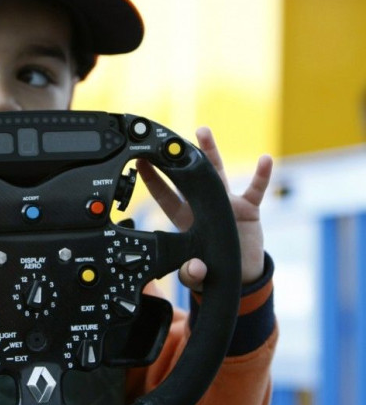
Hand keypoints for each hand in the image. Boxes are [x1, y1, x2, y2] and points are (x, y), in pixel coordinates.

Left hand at [136, 127, 272, 291]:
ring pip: (216, 173)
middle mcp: (203, 204)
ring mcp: (225, 203)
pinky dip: (261, 175)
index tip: (140, 161)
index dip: (152, 179)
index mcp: (185, 218)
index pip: (164, 195)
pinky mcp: (248, 209)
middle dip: (178, 156)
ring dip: (210, 152)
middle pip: (188, 175)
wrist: (242, 273)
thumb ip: (192, 273)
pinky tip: (264, 160)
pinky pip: (255, 189)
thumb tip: (195, 269)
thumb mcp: (197, 273)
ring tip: (202, 131)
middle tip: (168, 136)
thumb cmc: (214, 267)